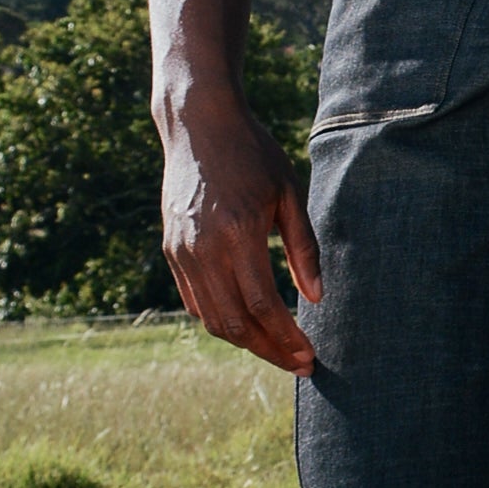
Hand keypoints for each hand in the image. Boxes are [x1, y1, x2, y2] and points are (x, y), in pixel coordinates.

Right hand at [159, 84, 321, 371]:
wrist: (199, 124)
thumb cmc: (253, 154)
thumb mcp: (288, 193)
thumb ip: (303, 248)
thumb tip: (316, 299)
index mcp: (238, 233)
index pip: (264, 306)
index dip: (287, 338)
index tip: (310, 356)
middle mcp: (204, 249)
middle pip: (236, 322)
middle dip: (269, 350)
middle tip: (299, 363)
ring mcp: (182, 251)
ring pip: (212, 318)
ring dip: (246, 341)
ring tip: (277, 349)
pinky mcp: (172, 250)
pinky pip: (195, 300)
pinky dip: (221, 320)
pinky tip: (247, 324)